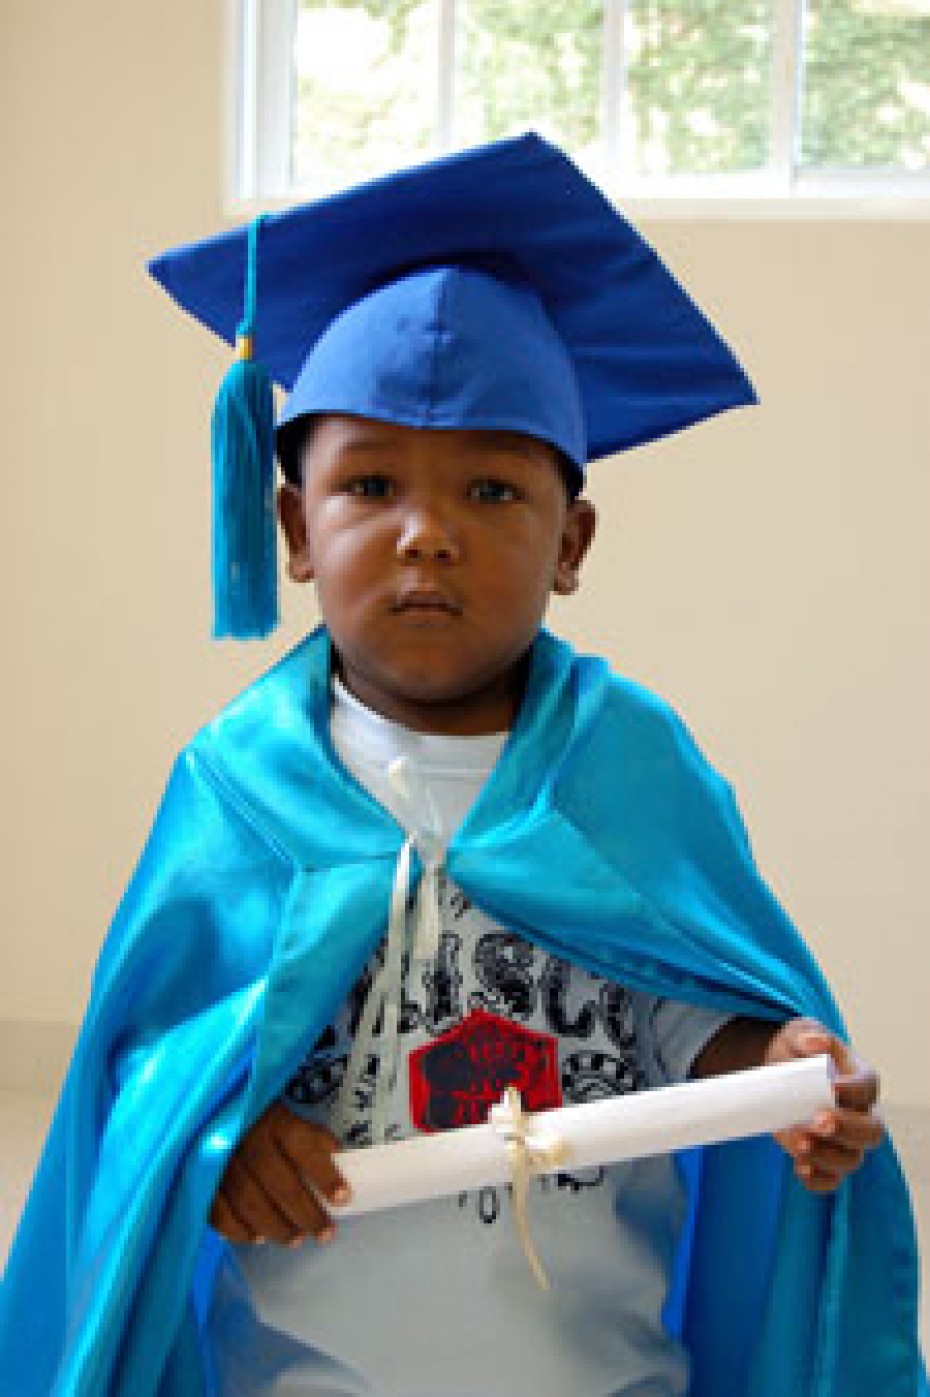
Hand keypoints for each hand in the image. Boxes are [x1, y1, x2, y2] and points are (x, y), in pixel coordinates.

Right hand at [209, 1101, 350, 1245]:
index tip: (343, 1198)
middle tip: (325, 1234)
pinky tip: (257, 1239)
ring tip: (296, 1240)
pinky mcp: (199, 1178)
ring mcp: (220, 1160)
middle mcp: (247, 1139)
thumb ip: (309, 1134)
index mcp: (273, 1120)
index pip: (304, 1149)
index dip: (324, 1175)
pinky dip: (238, 1230)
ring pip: (250, 1202)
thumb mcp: (285, 1112)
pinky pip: (217, 1212)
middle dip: (305, 1213)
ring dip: (275, 1226)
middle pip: (279, 1184)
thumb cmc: (255, 1114)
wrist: (204, 1108)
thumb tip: (337, 1155)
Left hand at [764, 1018, 883, 1192]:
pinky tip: (800, 1166)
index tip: (832, 1088)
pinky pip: (830, 1180)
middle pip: (871, 1131)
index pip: (868, 1086)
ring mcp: (846, 1140)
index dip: (854, 1090)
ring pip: (852, 1159)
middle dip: (846, 1129)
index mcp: (859, 1078)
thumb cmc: (796, 1052)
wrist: (776, 1073)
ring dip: (827, 1155)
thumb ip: (805, 1034)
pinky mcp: (826, 1159)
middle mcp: (861, 1113)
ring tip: (799, 1142)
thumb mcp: (799, 1033)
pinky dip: (817, 1179)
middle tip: (817, 1120)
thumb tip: (811, 1043)